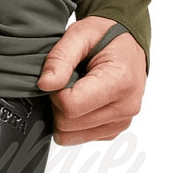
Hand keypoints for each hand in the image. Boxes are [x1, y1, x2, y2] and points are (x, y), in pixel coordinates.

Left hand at [36, 16, 146, 145]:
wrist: (128, 45)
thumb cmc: (106, 37)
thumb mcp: (80, 34)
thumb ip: (60, 58)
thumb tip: (45, 84)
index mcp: (119, 82)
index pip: (70, 107)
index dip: (56, 93)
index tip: (61, 77)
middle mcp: (125, 107)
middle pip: (68, 124)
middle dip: (58, 104)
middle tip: (67, 82)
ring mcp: (121, 122)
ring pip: (70, 136)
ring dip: (65, 115)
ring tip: (76, 90)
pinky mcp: (113, 130)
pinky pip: (79, 137)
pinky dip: (74, 121)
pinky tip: (84, 101)